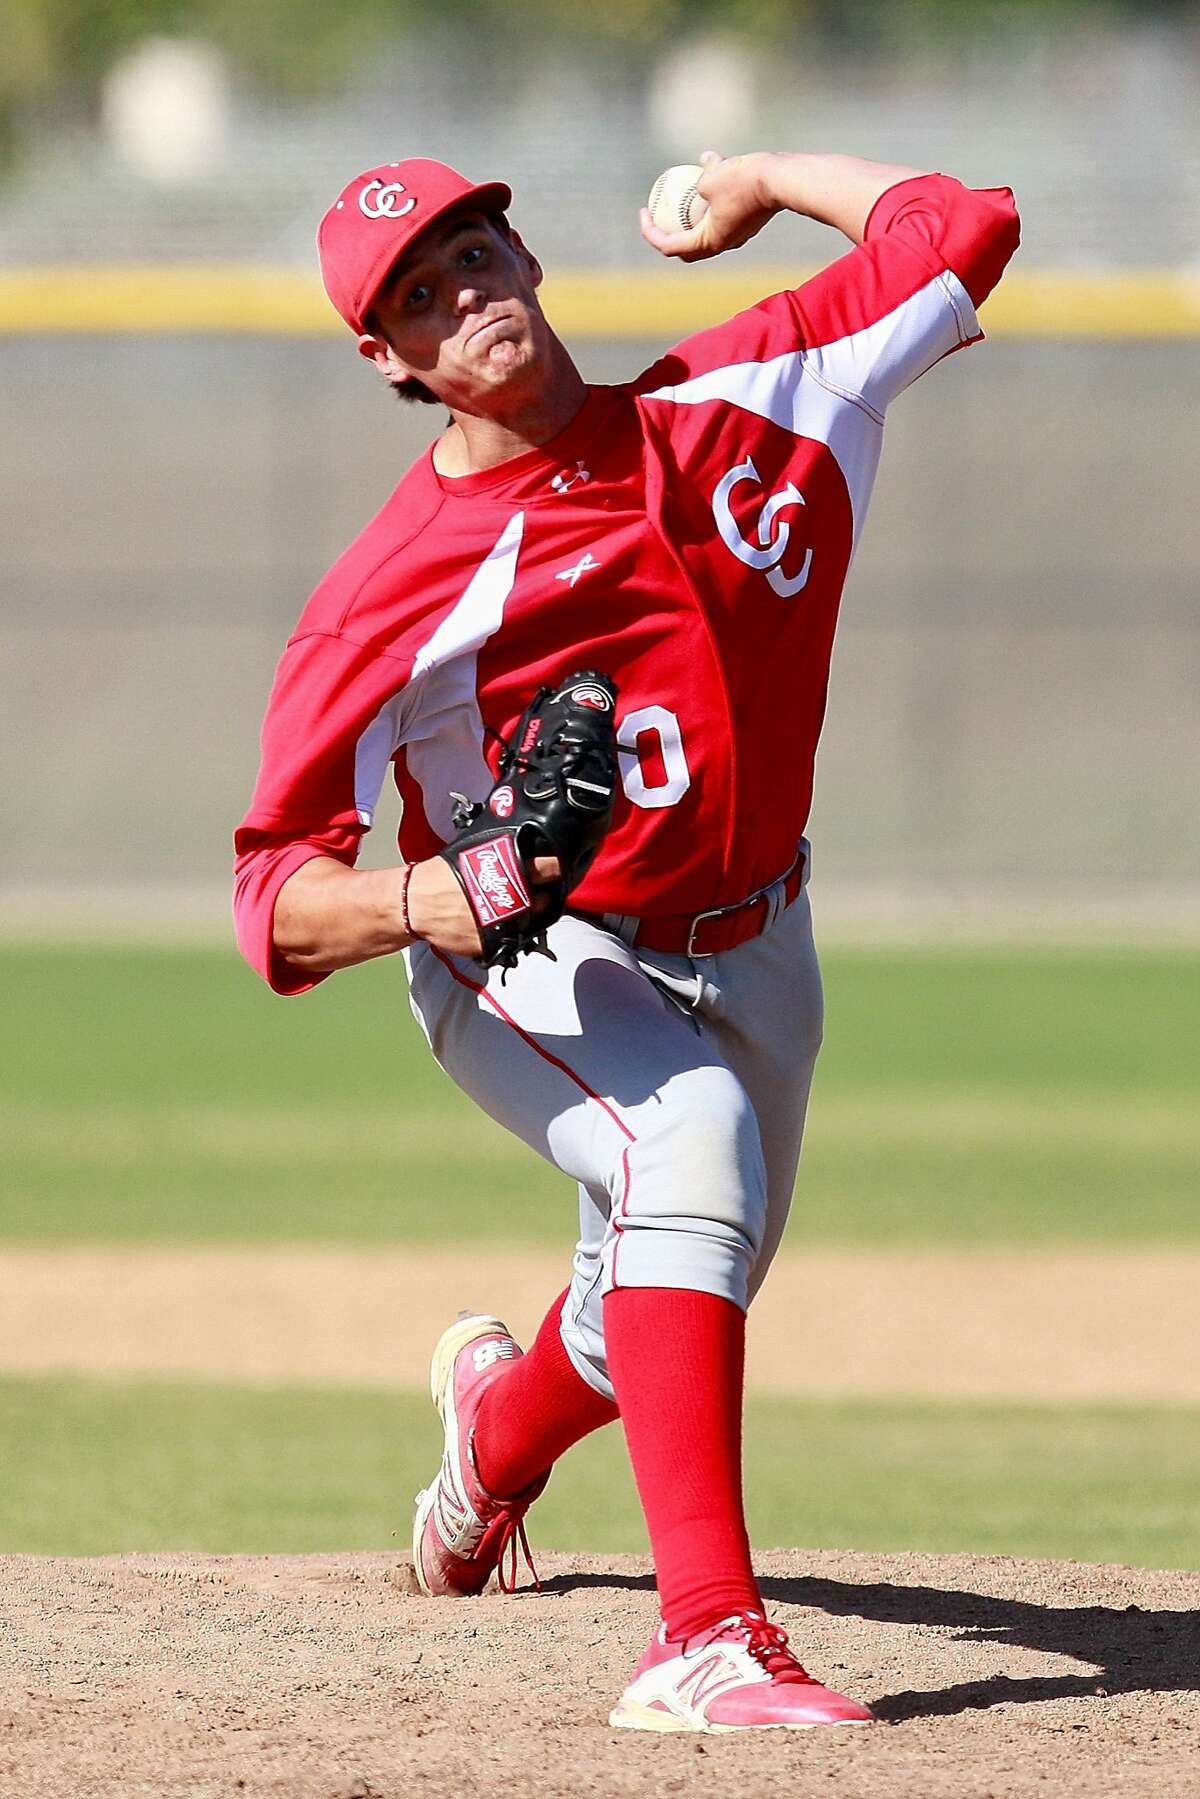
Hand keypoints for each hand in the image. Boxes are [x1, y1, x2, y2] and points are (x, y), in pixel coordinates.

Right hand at [406, 854, 561, 958]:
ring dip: (528, 916)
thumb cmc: (439, 876)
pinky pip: (507, 941)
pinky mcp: (491, 944)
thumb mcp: (471, 854)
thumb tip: (518, 849)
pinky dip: (504, 934)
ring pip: (530, 923)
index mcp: (508, 872)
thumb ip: (498, 856)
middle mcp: (510, 899)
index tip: (557, 868)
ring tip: (512, 908)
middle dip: (543, 896)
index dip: (555, 868)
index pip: (548, 868)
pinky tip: (493, 924)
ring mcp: (502, 925)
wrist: (414, 904)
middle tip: (534, 892)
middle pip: (545, 900)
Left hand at [639, 150, 778, 264]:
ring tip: (681, 198)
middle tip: (658, 215)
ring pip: (706, 232)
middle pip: (686, 248)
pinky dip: (710, 206)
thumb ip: (701, 175)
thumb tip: (703, 163)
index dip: (650, 232)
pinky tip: (708, 182)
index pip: (669, 246)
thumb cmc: (744, 181)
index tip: (644, 212)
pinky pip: (722, 217)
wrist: (781, 181)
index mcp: (708, 241)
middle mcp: (722, 244)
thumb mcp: (711, 176)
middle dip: (668, 235)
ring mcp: (736, 235)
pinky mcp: (747, 223)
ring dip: (690, 219)